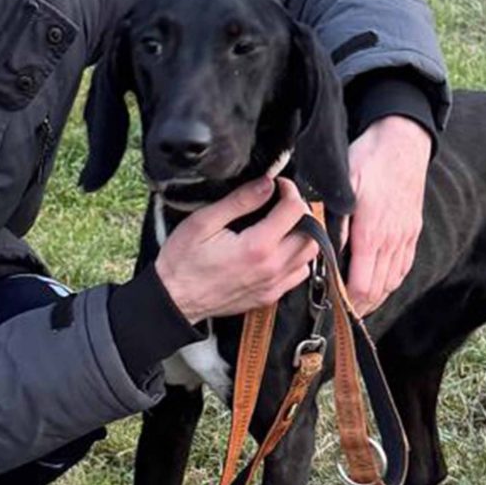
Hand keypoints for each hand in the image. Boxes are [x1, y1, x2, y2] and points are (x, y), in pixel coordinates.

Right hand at [155, 177, 317, 323]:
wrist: (174, 300)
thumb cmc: (182, 262)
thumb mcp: (204, 222)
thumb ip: (239, 201)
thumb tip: (266, 184)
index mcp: (257, 247)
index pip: (295, 210)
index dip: (289, 190)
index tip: (278, 185)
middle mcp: (271, 268)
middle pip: (311, 233)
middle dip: (300, 211)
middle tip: (281, 202)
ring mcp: (273, 285)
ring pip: (309, 255)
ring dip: (302, 235)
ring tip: (282, 224)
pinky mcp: (269, 296)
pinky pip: (298, 274)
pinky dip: (296, 258)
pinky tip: (278, 249)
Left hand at [344, 116, 429, 315]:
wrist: (402, 140)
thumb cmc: (367, 159)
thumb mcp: (342, 186)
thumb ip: (335, 222)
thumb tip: (326, 252)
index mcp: (371, 234)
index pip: (360, 285)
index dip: (346, 303)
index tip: (332, 310)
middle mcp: (391, 241)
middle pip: (376, 290)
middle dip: (358, 307)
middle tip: (341, 317)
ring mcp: (405, 236)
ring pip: (392, 282)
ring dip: (375, 298)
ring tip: (357, 306)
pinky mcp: (413, 230)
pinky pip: (404, 267)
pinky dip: (391, 282)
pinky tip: (380, 285)